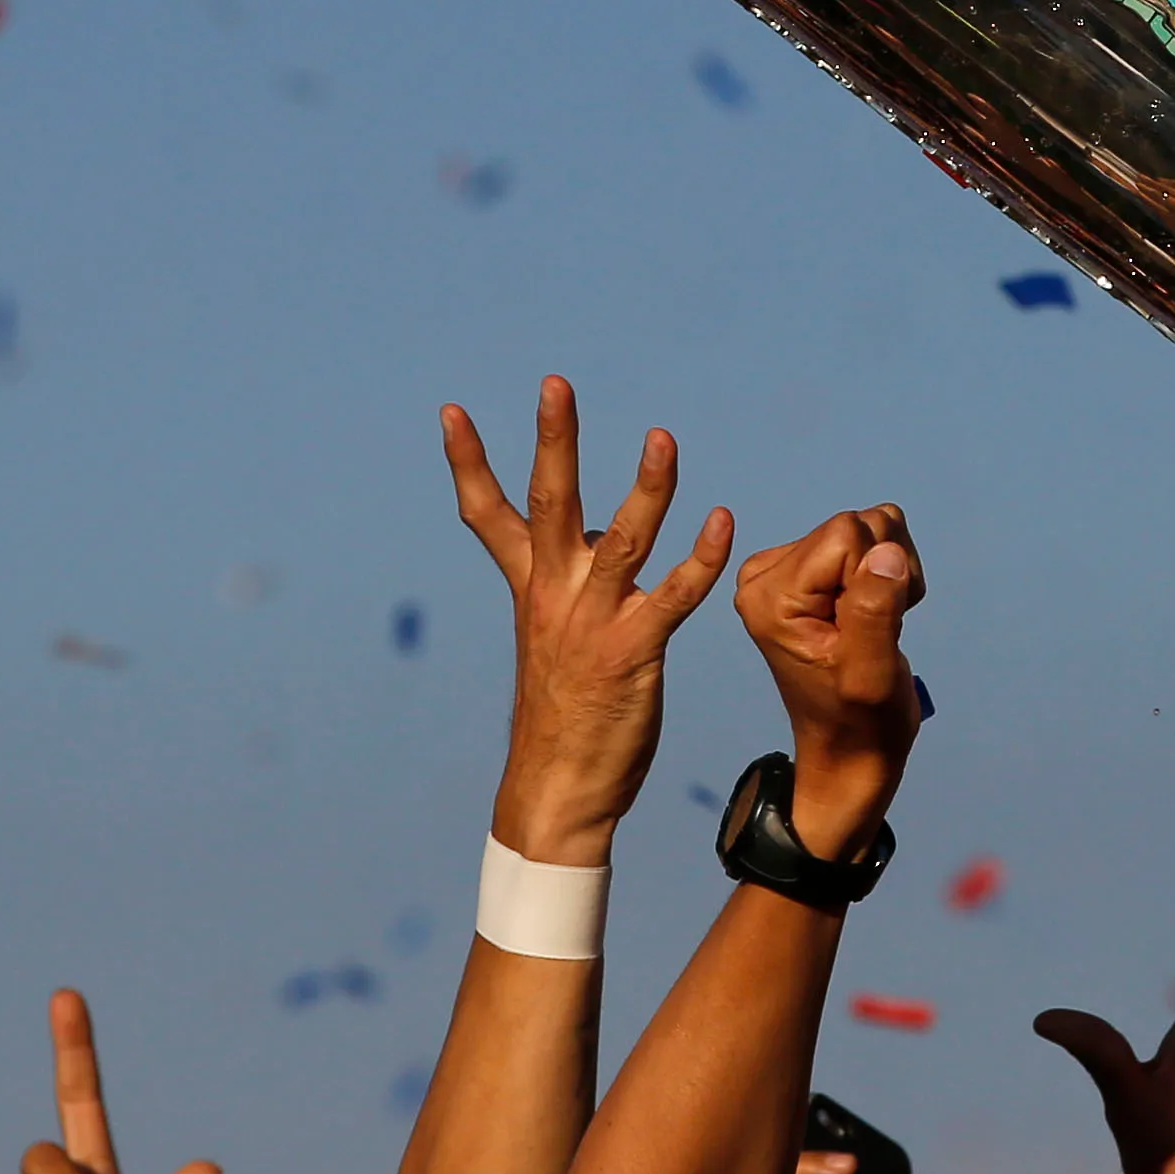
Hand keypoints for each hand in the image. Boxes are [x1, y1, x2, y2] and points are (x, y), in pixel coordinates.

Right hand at [444, 379, 736, 855]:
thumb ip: (571, 584)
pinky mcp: (633, 654)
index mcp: (531, 591)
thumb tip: (600, 535)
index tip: (451, 411)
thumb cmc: (564, 715)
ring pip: (621, 539)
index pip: (489, 516)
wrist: (557, 790)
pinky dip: (700, 558)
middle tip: (556, 383)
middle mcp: (554, 597)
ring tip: (664, 437)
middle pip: (549, 504)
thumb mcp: (557, 637)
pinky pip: (673, 596)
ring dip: (647, 487)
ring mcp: (592, 624)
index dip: (468, 463)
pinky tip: (723, 521)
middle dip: (553, 441)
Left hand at [731, 503, 928, 850]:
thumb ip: (875, 610)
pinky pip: (872, 539)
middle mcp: (767, 574)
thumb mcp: (871, 674)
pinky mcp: (811, 572)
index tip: (869, 629)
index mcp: (769, 594)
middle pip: (858, 527)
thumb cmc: (861, 722)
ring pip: (872, 530)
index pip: (847, 535)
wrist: (851, 750)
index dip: (875, 577)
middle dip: (885, 573)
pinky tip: (875, 618)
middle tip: (876, 632)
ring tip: (876, 629)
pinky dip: (890, 577)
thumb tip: (887, 550)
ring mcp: (787, 571)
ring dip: (892, 577)